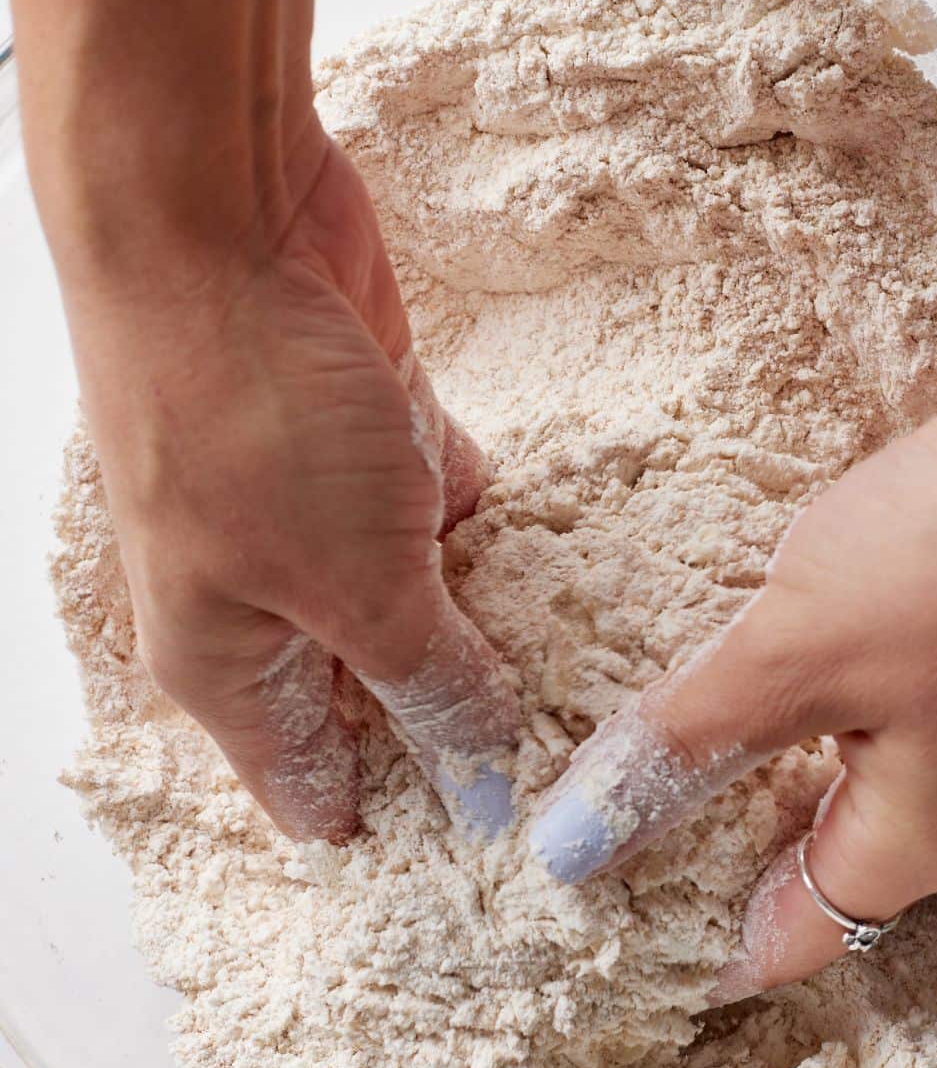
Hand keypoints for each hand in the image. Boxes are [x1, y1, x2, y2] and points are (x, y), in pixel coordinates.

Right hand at [62, 125, 518, 842]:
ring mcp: (312, 505)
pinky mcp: (363, 427)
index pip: (311, 781)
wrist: (215, 214)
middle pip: (372, 687)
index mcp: (227, 661)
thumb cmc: (247, 412)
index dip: (401, 819)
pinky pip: (437, 499)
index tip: (502, 853)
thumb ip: (427, 680)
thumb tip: (481, 769)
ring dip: (484, 609)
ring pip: (415, 590)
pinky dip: (480, 512)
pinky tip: (554, 537)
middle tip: (574, 757)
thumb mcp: (357, 583)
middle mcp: (261, 594)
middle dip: (460, 713)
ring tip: (590, 662)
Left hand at [529, 299, 936, 1000]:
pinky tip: (737, 630)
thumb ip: (687, 743)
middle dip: (705, 837)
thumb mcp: (797, 655)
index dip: (691, 941)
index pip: (793, 940)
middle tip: (586, 806)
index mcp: (919, 843)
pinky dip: (802, 677)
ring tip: (634, 717)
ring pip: (837, 762)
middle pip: (813, 855)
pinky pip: (870, 687)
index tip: (591, 916)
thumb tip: (573, 843)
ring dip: (748, 746)